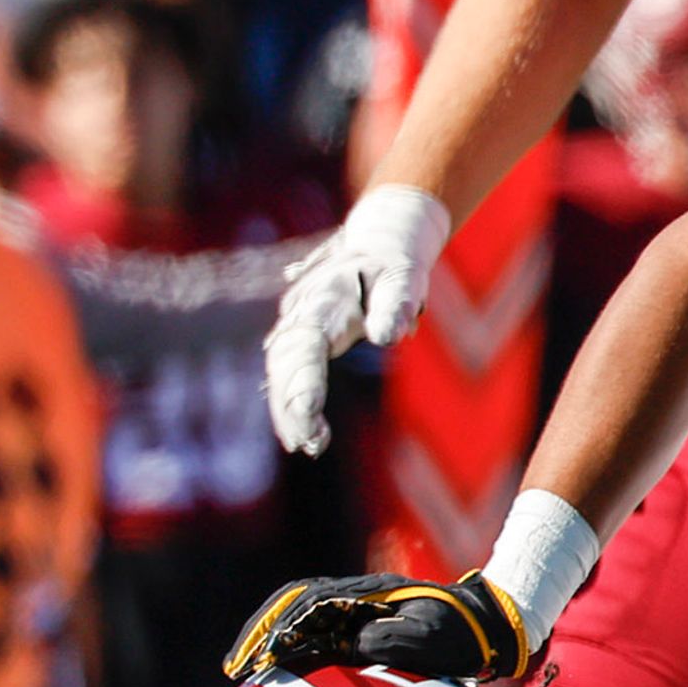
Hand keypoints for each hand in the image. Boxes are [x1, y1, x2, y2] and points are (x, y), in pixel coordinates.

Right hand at [222, 571, 531, 684]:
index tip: (261, 654)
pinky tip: (279, 673)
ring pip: (299, 617)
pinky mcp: (359, 625)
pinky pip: (316, 633)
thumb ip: (391, 639)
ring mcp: (355, 609)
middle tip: (236, 666)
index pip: (307, 602)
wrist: (487, 623)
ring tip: (245, 670)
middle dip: (260, 631)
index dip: (279, 626)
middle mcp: (354, 596)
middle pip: (292, 604)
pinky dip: (292, 649)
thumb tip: (348, 646)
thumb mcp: (432, 636)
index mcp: (366, 593)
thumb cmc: (462, 631)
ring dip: (270, 639)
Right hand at [265, 185, 450, 455]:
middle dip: (293, 404)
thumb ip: (395, 305)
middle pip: (287, 362)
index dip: (304, 377)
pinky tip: (305, 436)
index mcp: (326, 296)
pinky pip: (289, 373)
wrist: (379, 240)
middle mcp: (302, 310)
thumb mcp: (405, 277)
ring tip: (309, 446)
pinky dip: (293, 404)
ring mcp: (296, 323)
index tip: (307, 412)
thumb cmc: (396, 262)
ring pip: (282, 371)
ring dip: (289, 410)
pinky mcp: (300, 338)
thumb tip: (388, 337)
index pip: (309, 341)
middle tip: (310, 444)